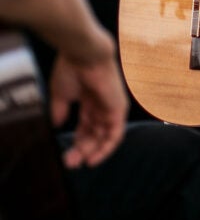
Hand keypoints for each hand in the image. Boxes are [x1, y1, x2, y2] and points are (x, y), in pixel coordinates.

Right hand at [49, 53, 128, 168]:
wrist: (84, 55)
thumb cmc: (72, 70)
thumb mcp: (62, 95)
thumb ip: (61, 111)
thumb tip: (59, 125)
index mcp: (90, 101)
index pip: (86, 127)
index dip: (76, 142)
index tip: (66, 155)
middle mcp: (103, 105)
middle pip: (95, 134)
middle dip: (82, 150)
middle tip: (70, 163)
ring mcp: (112, 107)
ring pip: (104, 137)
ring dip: (92, 151)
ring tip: (79, 163)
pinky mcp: (119, 109)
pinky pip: (115, 134)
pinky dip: (106, 148)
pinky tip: (94, 158)